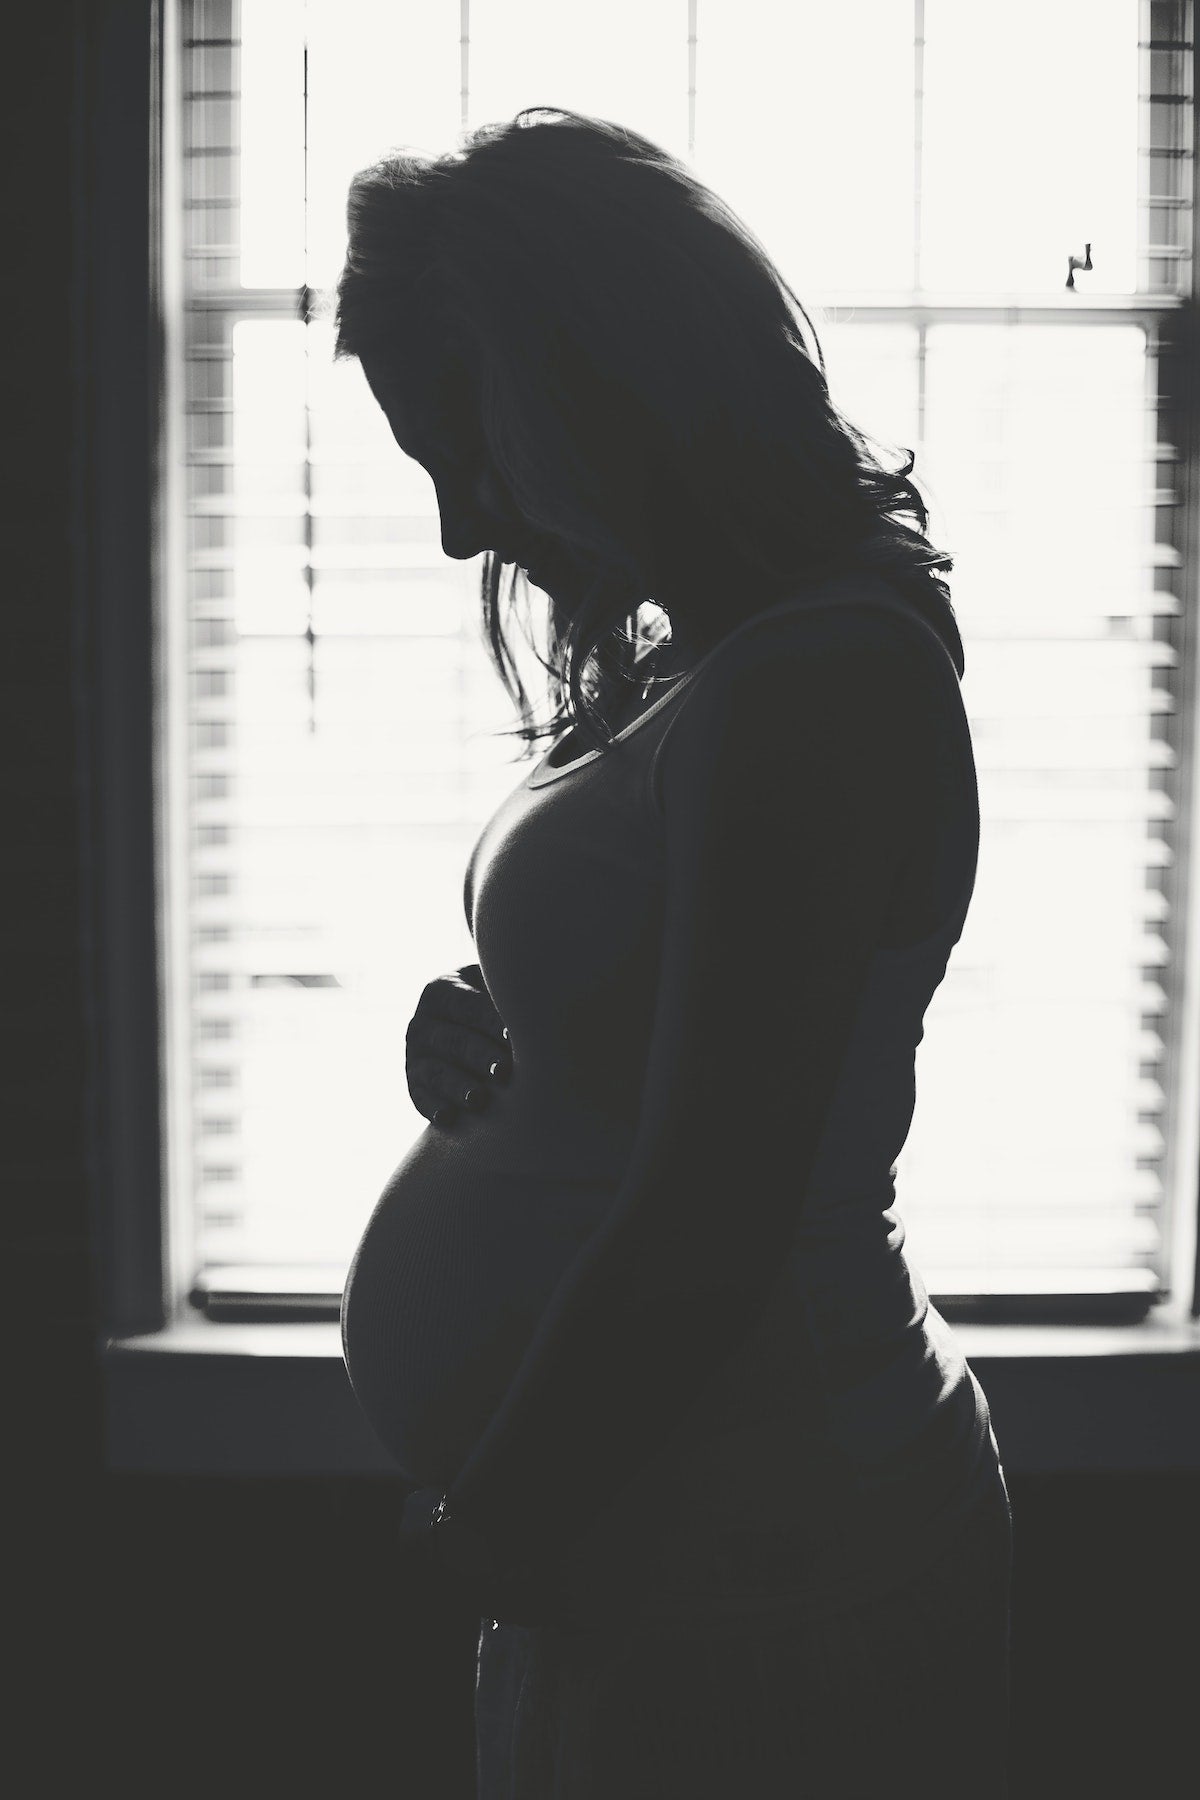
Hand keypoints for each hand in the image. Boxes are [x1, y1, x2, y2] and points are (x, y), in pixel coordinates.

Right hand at [405, 962, 510, 1127]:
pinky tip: (449, 1117)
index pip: (466, 1005)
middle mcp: (421, 1023)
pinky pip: (421, 1098)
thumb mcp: (496, 989)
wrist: (472, 1031)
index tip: (512, 1036)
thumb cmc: (496, 1006)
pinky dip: (433, 1107)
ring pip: (435, 1072)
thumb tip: (542, 1001)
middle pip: (453, 1041)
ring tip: (479, 1099)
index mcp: (441, 991)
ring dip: (457, 1086)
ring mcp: (415, 1056)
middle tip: (503, 1071)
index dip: (489, 1021)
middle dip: (479, 1056)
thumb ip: (512, 992)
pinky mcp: (415, 1085)